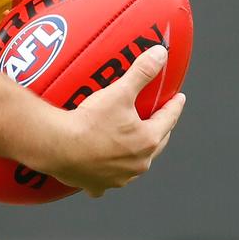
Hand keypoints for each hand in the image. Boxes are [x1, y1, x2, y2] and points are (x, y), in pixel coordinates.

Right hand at [47, 44, 185, 197]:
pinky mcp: (98, 185)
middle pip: (156, 143)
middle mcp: (137, 164)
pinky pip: (108, 179)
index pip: (168, 119)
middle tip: (160, 116)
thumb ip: (142, 72)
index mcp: (147, 140)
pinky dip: (109, 172)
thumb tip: (161, 54)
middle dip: (160, 129)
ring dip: (136, 151)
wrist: (59, 146)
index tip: (179, 98)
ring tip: (133, 139)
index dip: (174, 106)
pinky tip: (104, 168)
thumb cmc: (91, 120)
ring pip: (135, 163)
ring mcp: (118, 178)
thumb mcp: (120, 91)